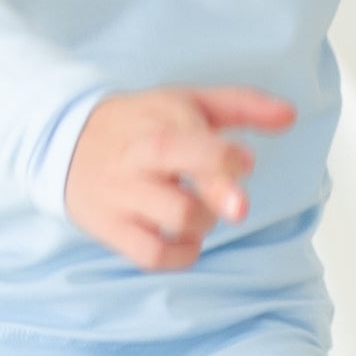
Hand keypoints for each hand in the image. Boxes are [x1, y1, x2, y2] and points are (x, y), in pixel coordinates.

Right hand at [65, 86, 296, 272]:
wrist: (66, 140)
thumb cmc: (142, 122)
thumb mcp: (186, 100)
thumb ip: (242, 106)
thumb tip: (290, 115)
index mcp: (158, 124)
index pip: (190, 142)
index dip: (223, 156)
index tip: (246, 161)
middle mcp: (137, 161)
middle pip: (176, 182)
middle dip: (215, 194)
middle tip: (240, 209)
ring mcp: (122, 196)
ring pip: (171, 220)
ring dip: (203, 223)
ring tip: (202, 211)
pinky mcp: (110, 228)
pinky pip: (150, 254)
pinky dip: (180, 254)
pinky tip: (188, 240)